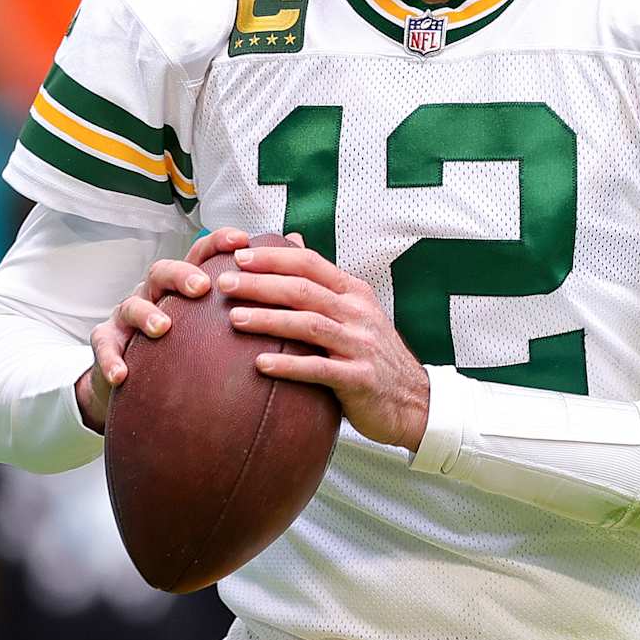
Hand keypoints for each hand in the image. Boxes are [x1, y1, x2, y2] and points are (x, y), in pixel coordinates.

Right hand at [75, 227, 251, 432]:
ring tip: (163, 327)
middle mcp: (154, 292)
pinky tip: (123, 374)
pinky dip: (111, 359)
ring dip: (147, 314)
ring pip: (132, 305)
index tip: (242, 239)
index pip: (201, 254)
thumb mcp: (215, 318)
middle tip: (201, 285)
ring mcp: (128, 316)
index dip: (218, 242)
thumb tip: (295, 253)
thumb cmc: (186, 340)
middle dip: (181, 273)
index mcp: (183, 283)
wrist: (139, 377)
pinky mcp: (109, 343)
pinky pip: (106, 346)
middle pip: (163, 270)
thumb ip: (252, 293)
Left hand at [219, 239, 430, 450]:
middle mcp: (359, 314)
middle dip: (261, 284)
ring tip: (235, 319)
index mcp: (355, 293)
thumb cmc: (374, 354)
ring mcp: (360, 345)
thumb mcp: (356, 310)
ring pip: (309, 325)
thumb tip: (293, 240)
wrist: (413, 400)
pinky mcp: (359, 379)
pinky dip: (288, 366)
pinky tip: (259, 366)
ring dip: (268, 320)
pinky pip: (318, 369)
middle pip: (304, 291)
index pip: (310, 264)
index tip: (239, 256)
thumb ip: (323, 280)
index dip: (274, 258)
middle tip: (225, 283)